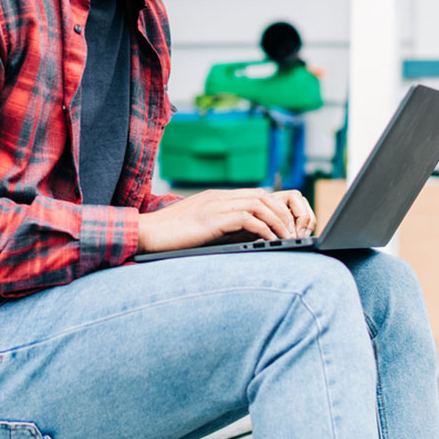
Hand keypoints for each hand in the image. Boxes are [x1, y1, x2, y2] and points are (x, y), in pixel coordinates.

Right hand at [137, 188, 315, 253]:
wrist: (145, 234)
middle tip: (293, 233)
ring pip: (259, 204)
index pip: (256, 194)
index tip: (286, 227)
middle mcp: (220, 197)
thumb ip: (221, 227)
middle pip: (263, 195)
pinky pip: (247, 218)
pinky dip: (264, 230)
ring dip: (278, 221)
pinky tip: (270, 243)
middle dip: (283, 214)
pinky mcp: (212, 218)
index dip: (276, 209)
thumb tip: (246, 238)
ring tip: (287, 239)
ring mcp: (216, 205)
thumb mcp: (201, 228)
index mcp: (218, 198)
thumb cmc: (170, 236)